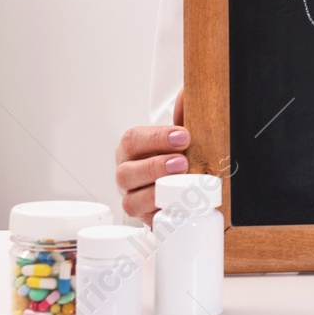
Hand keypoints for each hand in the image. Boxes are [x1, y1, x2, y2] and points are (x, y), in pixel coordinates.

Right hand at [114, 89, 187, 226]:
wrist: (183, 182)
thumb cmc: (177, 154)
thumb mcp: (181, 132)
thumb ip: (184, 112)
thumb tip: (186, 93)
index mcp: (131, 149)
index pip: (133, 140)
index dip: (157, 138)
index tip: (183, 136)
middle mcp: (127, 173)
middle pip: (127, 171)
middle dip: (156, 166)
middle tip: (182, 161)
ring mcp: (133, 198)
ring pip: (132, 200)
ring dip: (157, 192)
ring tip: (181, 185)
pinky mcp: (146, 219)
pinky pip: (147, 222)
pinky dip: (162, 215)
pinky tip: (178, 207)